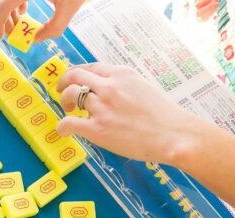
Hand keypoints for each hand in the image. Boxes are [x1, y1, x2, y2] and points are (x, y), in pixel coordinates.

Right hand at [0, 0, 86, 41]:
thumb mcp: (69, 8)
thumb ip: (54, 28)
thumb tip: (37, 38)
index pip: (3, 6)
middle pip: (4, 0)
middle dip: (4, 18)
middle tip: (11, 33)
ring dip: (10, 9)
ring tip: (19, 23)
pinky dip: (16, 0)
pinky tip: (23, 9)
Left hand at [56, 63, 208, 163]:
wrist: (173, 135)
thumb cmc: (163, 116)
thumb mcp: (143, 87)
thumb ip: (123, 85)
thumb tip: (106, 90)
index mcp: (122, 74)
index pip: (91, 66)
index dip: (77, 73)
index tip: (72, 80)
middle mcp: (110, 87)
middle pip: (75, 75)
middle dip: (63, 82)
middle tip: (61, 93)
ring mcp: (102, 107)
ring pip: (70, 95)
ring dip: (65, 102)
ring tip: (70, 111)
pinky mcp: (97, 129)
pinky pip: (68, 122)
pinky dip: (62, 125)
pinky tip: (65, 130)